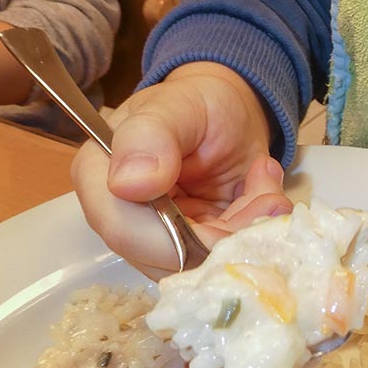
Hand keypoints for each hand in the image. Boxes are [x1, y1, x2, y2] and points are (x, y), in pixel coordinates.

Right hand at [72, 62, 292, 279]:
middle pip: (169, 260)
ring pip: (203, 265)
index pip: (125, 232)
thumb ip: (149, 136)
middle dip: (229, 235)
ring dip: (248, 231)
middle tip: (268, 197)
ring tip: (266, 188)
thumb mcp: (178, 105)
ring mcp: (158, 239)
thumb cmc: (198, 102)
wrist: (228, 113)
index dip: (181, 238)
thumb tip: (126, 184)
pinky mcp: (192, 248)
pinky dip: (255, 231)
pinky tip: (264, 196)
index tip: (237, 211)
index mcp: (99, 178)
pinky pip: (225, 259)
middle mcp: (121, 217)